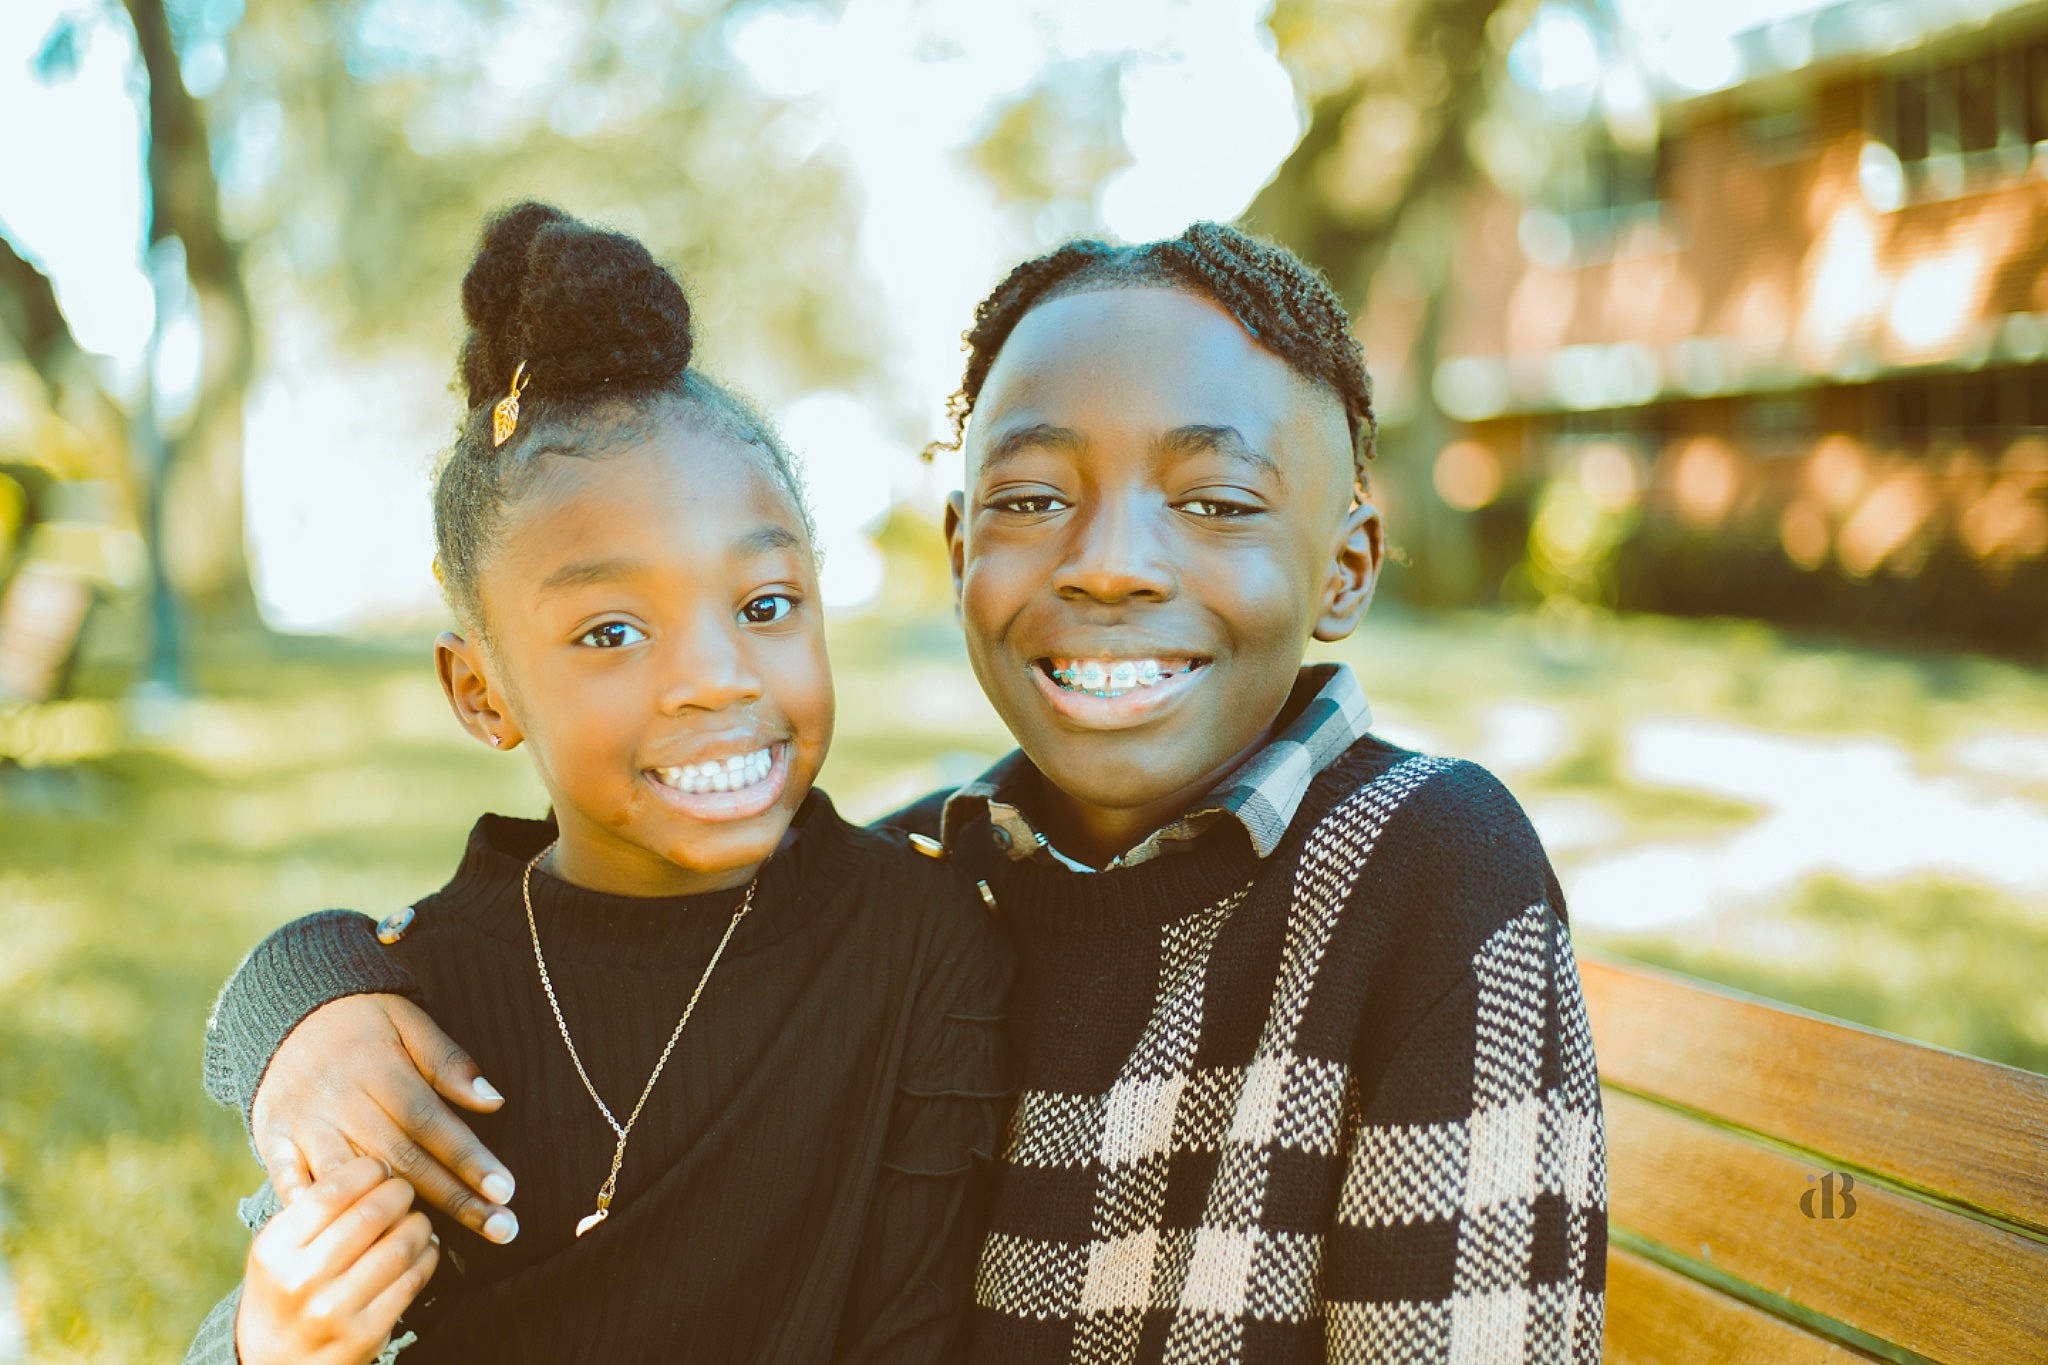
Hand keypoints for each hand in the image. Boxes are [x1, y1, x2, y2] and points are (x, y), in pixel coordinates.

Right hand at [236, 1156, 438, 1364]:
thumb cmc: (283, 1292)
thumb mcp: (277, 1250)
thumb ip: (313, 1210)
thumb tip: (372, 1165)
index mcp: (275, 1250)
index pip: (332, 1190)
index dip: (368, 1170)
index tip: (379, 1168)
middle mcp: (302, 1280)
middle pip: (373, 1213)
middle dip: (400, 1192)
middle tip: (404, 1190)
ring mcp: (335, 1311)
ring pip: (400, 1244)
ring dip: (419, 1224)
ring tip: (415, 1220)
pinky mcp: (366, 1335)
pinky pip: (413, 1279)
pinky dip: (427, 1256)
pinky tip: (422, 1251)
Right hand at [255, 994, 519, 1243]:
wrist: (285, 1015)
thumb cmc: (364, 1022)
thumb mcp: (410, 1022)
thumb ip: (449, 1063)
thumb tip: (494, 1101)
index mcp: (378, 1070)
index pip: (431, 1122)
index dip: (469, 1158)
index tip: (506, 1191)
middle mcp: (339, 1102)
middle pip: (402, 1160)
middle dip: (453, 1199)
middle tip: (501, 1229)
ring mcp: (304, 1127)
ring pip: (352, 1182)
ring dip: (394, 1217)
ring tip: (439, 1245)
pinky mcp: (274, 1145)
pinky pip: (294, 1189)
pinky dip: (325, 1219)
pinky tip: (358, 1246)